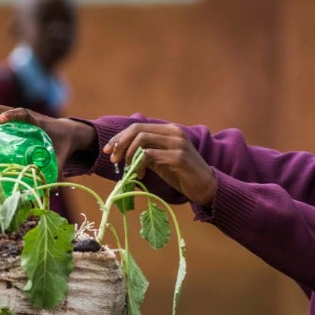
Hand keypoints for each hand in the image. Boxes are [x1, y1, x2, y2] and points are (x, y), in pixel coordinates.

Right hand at [0, 104, 95, 169]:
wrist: (66, 132)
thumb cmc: (62, 144)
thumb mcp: (59, 158)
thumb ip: (55, 173)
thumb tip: (48, 194)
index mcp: (35, 121)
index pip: (22, 113)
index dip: (11, 115)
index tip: (0, 121)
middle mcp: (20, 114)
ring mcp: (10, 115)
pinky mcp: (5, 120)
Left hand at [102, 123, 217, 207]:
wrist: (205, 187)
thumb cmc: (182, 174)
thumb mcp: (161, 160)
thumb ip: (146, 153)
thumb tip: (121, 153)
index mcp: (169, 130)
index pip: (138, 127)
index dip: (120, 138)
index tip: (108, 151)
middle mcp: (174, 132)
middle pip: (137, 130)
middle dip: (120, 144)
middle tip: (114, 160)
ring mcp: (177, 143)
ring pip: (142, 141)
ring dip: (128, 155)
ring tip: (127, 169)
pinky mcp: (178, 157)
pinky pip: (150, 155)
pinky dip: (140, 165)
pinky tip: (141, 175)